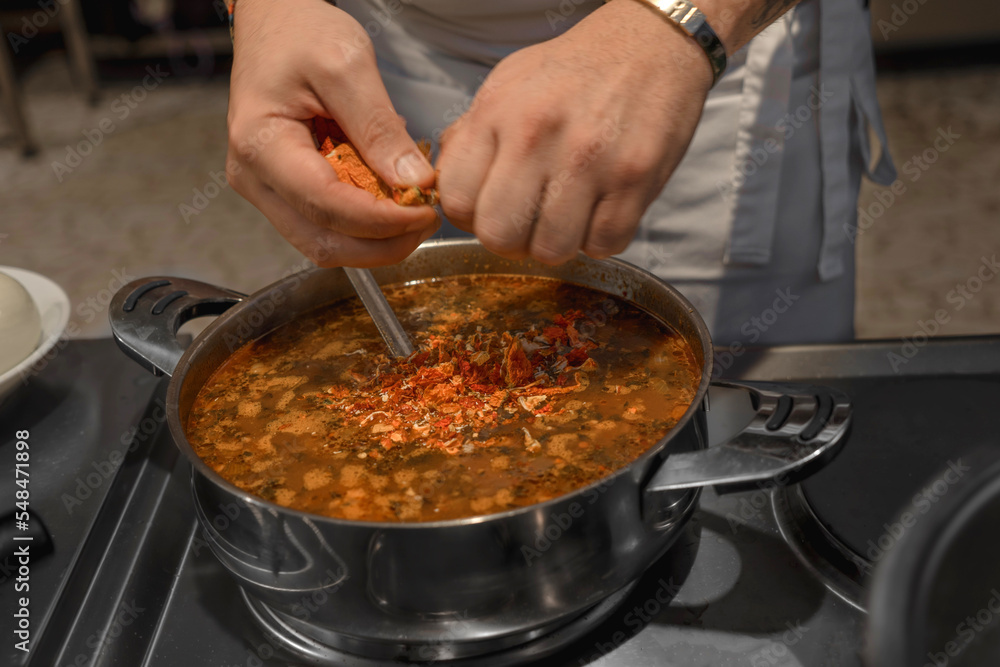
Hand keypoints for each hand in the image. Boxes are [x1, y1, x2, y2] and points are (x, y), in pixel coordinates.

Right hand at [226, 0, 438, 267]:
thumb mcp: (348, 66)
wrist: (275, 25)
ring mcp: (265, 190)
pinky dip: (364, 226)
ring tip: (414, 211)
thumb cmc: (301, 35)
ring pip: (324, 244)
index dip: (381, 221)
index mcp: (260, 144)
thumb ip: (380, 128)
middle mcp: (254, 178)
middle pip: (323, 242)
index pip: (326, 206)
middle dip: (383, 244)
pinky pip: (325, 227)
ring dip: (376, 241)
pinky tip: (390, 200)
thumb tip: (413, 183)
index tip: (426, 212)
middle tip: (428, 219)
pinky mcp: (283, 193)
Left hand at [436, 0, 713, 264]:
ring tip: (567, 216)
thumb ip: (471, 135)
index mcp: (498, 112)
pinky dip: (600, 239)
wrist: (651, 44)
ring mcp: (591, 160)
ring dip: (558, 243)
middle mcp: (538, 136)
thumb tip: (440, 181)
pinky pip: (604, 245)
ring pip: (552, 249)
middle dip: (511, 241)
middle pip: (499, 235)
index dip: (469, 217)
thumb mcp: (507, 84)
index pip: (456, 200)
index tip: (488, 208)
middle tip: (528, 222)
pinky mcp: (636, 179)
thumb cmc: (574, 71)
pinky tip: (600, 210)